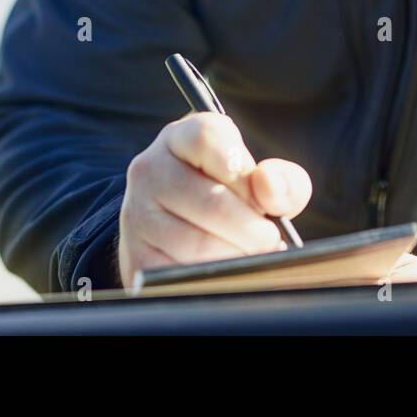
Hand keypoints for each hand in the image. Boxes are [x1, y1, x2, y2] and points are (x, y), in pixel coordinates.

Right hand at [118, 112, 311, 286]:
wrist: (180, 233)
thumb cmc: (231, 199)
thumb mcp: (261, 182)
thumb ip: (282, 180)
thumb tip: (269, 186)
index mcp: (181, 138)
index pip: (206, 138)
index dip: (240, 168)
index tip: (259, 193)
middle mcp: (150, 168)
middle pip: (212, 201)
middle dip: (253, 230)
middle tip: (268, 240)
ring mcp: (136, 211)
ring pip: (199, 244)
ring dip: (236, 258)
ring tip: (249, 257)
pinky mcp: (135, 254)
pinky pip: (182, 273)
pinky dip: (213, 278)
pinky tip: (223, 271)